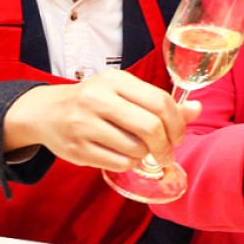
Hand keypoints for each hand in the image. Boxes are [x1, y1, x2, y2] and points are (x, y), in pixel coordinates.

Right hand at [3, 70, 200, 171]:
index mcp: (116, 80)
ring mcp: (85, 125)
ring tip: (141, 150)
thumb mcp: (126, 92)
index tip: (179, 135)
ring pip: (135, 148)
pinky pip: (118, 163)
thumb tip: (196, 109)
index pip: (160, 102)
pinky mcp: (77, 149)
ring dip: (146, 154)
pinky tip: (125, 156)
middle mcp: (98, 99)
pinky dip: (130, 163)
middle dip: (166, 145)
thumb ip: (160, 102)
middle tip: (168, 153)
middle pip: (150, 127)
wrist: (47, 111)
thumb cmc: (96, 100)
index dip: (177, 123)